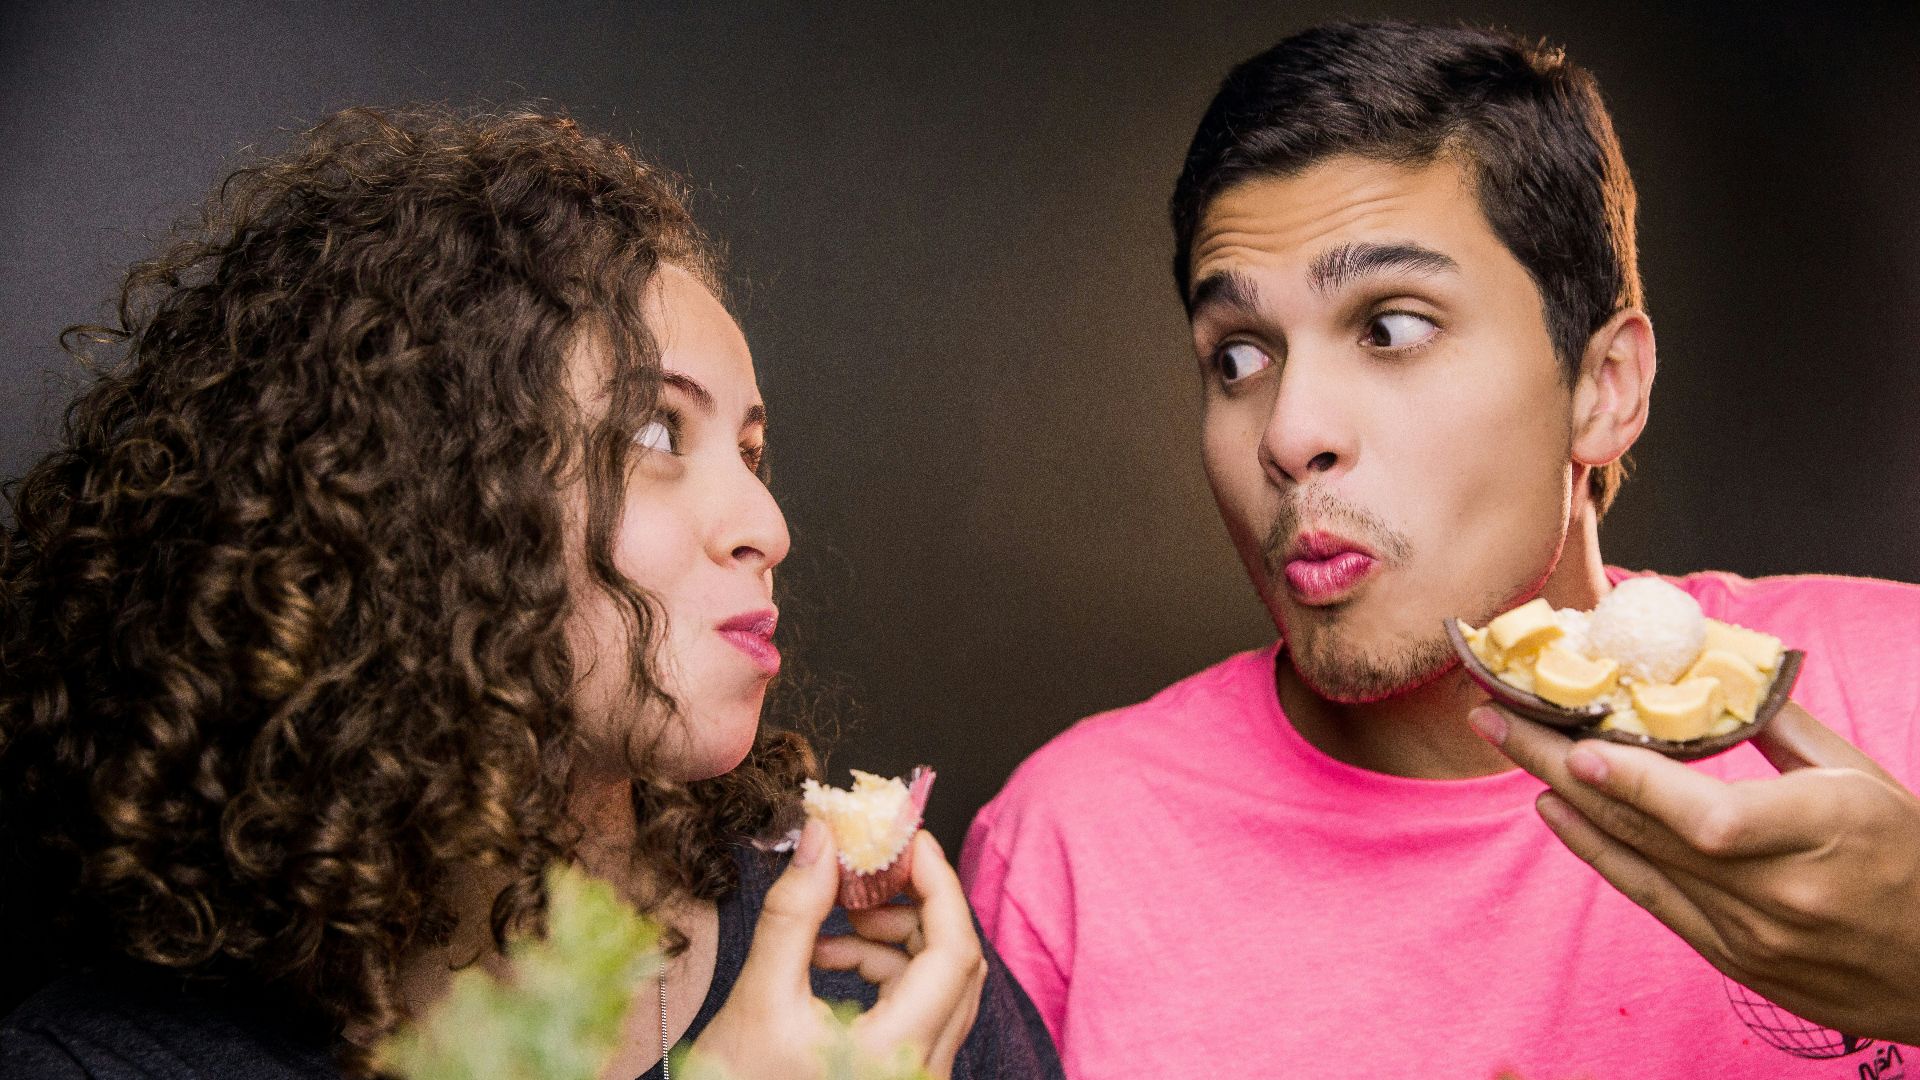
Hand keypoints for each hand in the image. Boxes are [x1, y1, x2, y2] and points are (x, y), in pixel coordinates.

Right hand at [814, 832, 986, 1075]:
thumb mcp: (758, 999)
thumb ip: (795, 913)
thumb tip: (823, 838)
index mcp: (897, 1054)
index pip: (954, 951)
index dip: (938, 883)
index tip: (907, 838)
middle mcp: (924, 1070)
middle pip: (956, 964)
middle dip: (914, 906)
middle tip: (870, 871)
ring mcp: (917, 1076)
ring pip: (939, 985)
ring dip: (893, 940)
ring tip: (834, 925)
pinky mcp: (901, 1075)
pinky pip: (916, 1007)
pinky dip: (882, 970)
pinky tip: (827, 958)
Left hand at [1472, 700, 1919, 1044]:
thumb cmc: (1913, 859)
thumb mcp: (1861, 780)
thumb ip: (1779, 724)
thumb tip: (1709, 664)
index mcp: (1820, 834)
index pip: (1709, 818)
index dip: (1637, 786)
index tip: (1578, 748)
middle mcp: (1777, 892)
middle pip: (1648, 827)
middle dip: (1560, 767)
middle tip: (1498, 717)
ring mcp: (1749, 933)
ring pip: (1636, 859)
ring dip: (1564, 800)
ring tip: (1511, 746)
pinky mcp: (1730, 957)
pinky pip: (1648, 898)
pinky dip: (1596, 852)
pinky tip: (1553, 811)